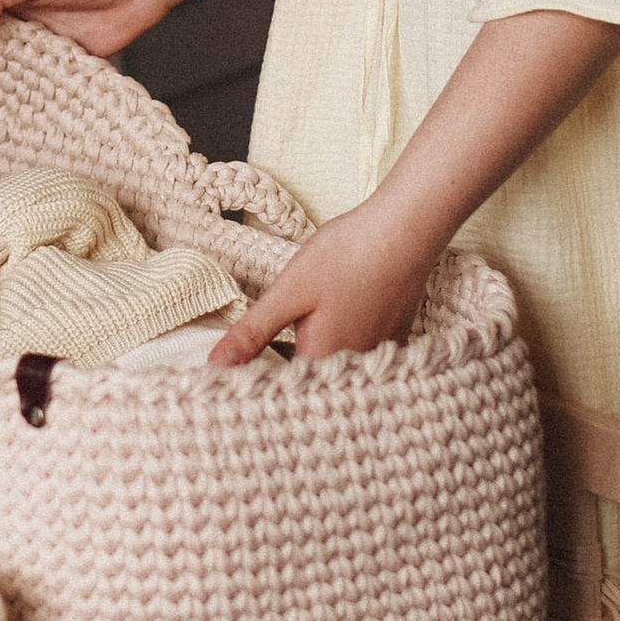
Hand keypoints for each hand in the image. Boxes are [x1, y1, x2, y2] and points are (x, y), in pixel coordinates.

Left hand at [208, 201, 437, 363]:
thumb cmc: (346, 256)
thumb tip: (214, 365)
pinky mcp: (393, 338)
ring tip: (302, 339)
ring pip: (335, 370)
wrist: (406, 230)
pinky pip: (359, 356)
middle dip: (284, 377)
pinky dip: (344, 347)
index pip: (278, 390)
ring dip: (315, 362)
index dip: (255, 384)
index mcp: (320, 361)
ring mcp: (377, 354)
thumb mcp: (288, 292)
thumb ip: (252, 333)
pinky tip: (339, 322)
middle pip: (309, 383)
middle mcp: (351, 367)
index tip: (235, 380)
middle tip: (262, 360)